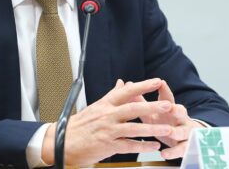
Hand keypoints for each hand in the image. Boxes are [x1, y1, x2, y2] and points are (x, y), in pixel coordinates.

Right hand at [41, 78, 173, 165]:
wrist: (61, 142)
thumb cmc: (78, 126)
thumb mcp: (95, 106)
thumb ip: (112, 95)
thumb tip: (122, 83)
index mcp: (105, 104)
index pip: (127, 91)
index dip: (143, 86)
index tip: (157, 82)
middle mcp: (107, 115)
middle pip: (133, 108)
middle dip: (152, 106)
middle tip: (167, 105)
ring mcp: (108, 130)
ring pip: (133, 128)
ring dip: (152, 128)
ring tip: (167, 129)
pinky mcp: (107, 145)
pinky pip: (128, 145)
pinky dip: (142, 146)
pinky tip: (154, 146)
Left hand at [132, 80, 204, 158]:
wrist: (184, 138)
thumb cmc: (164, 121)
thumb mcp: (152, 112)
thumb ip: (140, 100)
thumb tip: (127, 84)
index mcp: (170, 108)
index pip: (168, 98)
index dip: (165, 90)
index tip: (161, 82)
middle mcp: (180, 118)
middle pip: (180, 112)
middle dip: (176, 109)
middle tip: (170, 107)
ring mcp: (185, 132)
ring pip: (183, 131)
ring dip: (176, 131)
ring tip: (170, 132)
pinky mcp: (186, 146)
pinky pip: (181, 149)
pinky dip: (173, 152)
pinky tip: (164, 154)